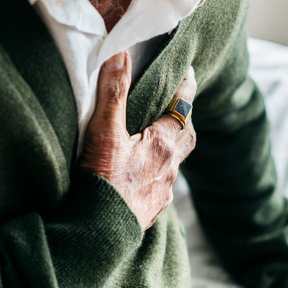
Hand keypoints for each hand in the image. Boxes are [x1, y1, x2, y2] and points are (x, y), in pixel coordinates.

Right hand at [79, 51, 196, 230]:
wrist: (98, 234)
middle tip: (175, 104)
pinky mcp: (150, 210)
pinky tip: (140, 175)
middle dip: (182, 117)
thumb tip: (121, 53)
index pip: (183, 107)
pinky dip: (154, 172)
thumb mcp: (104, 132)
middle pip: (185, 135)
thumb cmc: (103, 183)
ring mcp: (162, 191)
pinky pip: (160, 184)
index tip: (188, 72)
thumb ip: (113, 92)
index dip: (186, 87)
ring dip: (167, 147)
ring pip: (173, 162)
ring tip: (153, 138)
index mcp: (163, 144)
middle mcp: (169, 168)